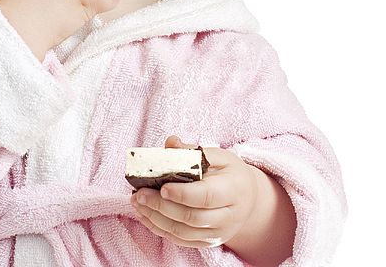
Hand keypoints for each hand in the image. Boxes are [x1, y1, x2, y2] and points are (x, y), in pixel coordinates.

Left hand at [130, 135, 258, 248]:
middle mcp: (229, 216)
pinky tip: (144, 215)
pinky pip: (181, 240)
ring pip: (184, 232)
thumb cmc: (229, 173)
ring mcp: (219, 233)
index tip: (161, 187)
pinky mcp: (208, 242)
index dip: (182, 193)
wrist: (248, 199)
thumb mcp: (218, 156)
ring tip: (137, 203)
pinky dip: (160, 229)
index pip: (206, 196)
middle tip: (140, 194)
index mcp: (234, 190)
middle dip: (162, 207)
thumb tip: (170, 143)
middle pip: (193, 217)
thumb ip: (193, 150)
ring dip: (156, 219)